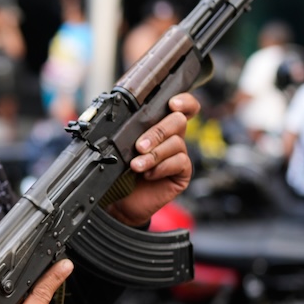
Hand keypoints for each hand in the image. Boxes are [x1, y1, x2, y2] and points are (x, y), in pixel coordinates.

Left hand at [105, 93, 199, 226]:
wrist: (120, 202)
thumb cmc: (120, 171)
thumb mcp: (121, 146)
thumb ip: (128, 130)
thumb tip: (124, 118)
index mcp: (159, 124)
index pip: (181, 106)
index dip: (183, 101)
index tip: (172, 104)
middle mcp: (172, 136)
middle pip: (178, 121)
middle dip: (158, 132)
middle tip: (139, 146)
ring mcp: (179, 154)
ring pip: (176, 143)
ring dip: (154, 154)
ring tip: (136, 166)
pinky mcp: (182, 172)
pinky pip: (179, 162)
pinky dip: (162, 167)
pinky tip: (148, 175)